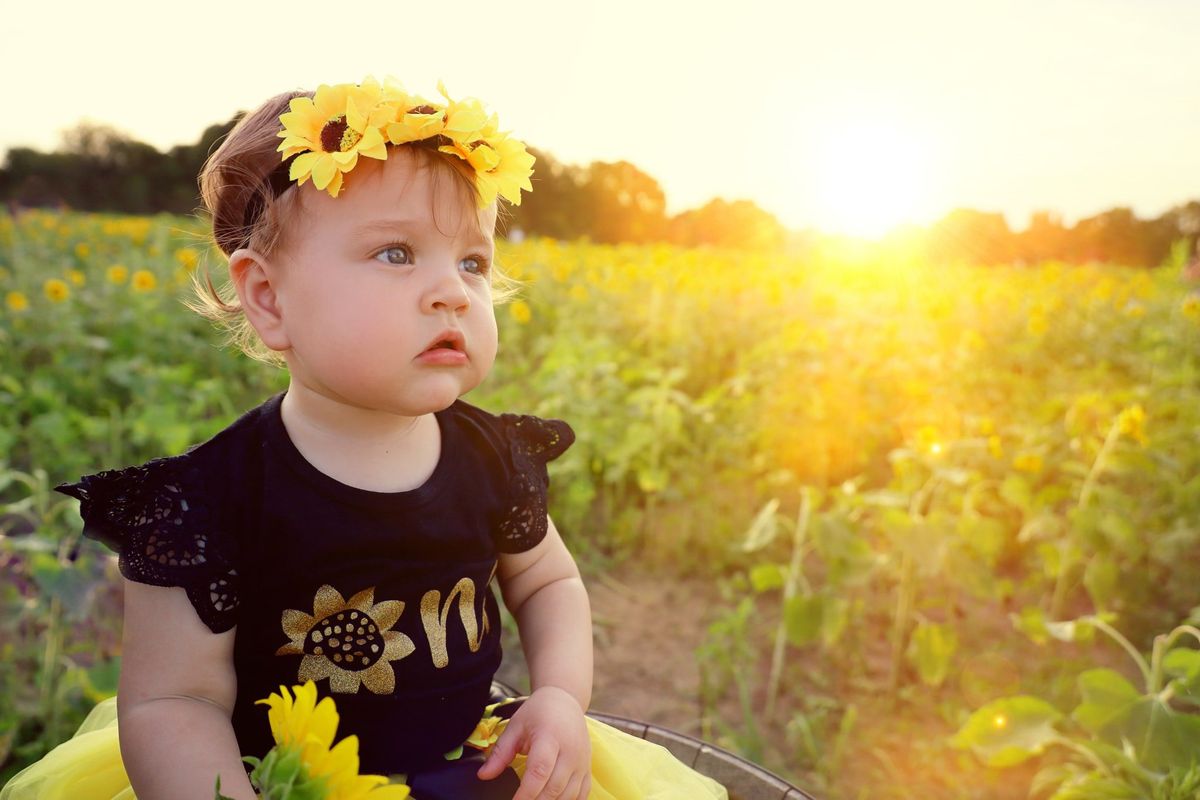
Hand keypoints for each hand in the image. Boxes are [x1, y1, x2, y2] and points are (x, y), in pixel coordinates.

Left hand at [476, 685, 591, 799]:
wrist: (565, 701)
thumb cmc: (539, 713)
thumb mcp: (515, 727)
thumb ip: (500, 753)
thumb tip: (484, 775)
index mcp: (550, 737)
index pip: (540, 770)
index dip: (526, 792)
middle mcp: (570, 750)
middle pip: (554, 787)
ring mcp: (582, 761)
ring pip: (569, 794)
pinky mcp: (587, 768)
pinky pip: (582, 794)